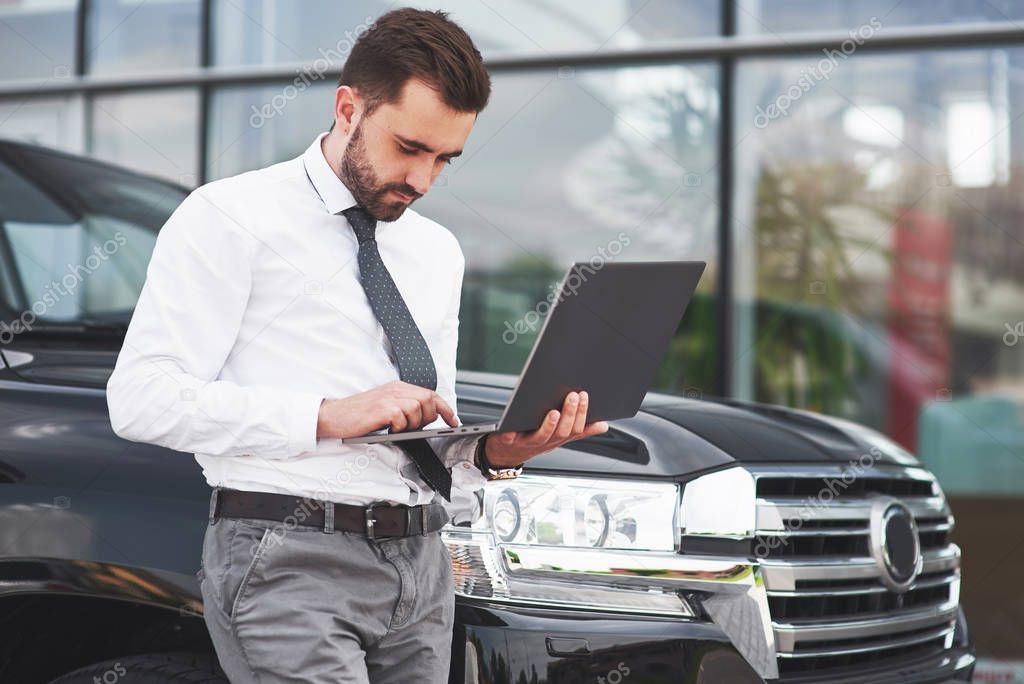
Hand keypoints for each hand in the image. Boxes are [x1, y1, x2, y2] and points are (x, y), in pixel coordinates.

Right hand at [317, 380, 457, 438]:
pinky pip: (402, 418)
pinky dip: (399, 427)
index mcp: (397, 387)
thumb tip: (426, 418)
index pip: (430, 394)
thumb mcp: (385, 406)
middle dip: (428, 417)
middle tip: (416, 427)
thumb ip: (405, 407)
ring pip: (417, 408)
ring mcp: (388, 398)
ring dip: (412, 423)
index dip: (445, 408)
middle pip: (428, 400)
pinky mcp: (381, 409)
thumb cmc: (358, 415)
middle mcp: (395, 389)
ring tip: (398, 428)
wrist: (334, 416)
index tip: (452, 421)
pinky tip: (389, 428)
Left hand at [482, 390, 608, 467]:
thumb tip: (604, 426)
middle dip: (569, 414)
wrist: (506, 454)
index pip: (576, 429)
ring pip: (542, 436)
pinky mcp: (509, 442)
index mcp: (559, 438)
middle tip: (572, 396)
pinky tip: (514, 425)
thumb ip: (582, 431)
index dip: (581, 413)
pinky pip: (511, 438)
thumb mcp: (560, 437)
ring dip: (549, 425)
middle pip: (562, 431)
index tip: (584, 395)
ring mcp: (528, 443)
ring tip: (554, 412)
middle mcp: (546, 442)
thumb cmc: (535, 440)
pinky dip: (512, 433)